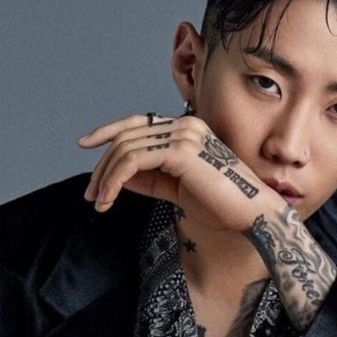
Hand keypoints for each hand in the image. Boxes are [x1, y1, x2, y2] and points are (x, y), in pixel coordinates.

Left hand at [76, 113, 276, 231]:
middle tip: (91, 194)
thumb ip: (149, 179)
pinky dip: (115, 180)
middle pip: (126, 136)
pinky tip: (110, 198)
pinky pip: (134, 161)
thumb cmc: (220, 204)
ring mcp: (183, 135)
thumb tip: (117, 178)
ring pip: (126, 148)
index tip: (85, 144)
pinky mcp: (180, 152)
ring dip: (106, 177)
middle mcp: (184, 126)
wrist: (251, 214)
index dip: (108, 130)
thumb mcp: (175, 189)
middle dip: (102, 165)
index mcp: (186, 129)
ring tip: (99, 202)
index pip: (138, 123)